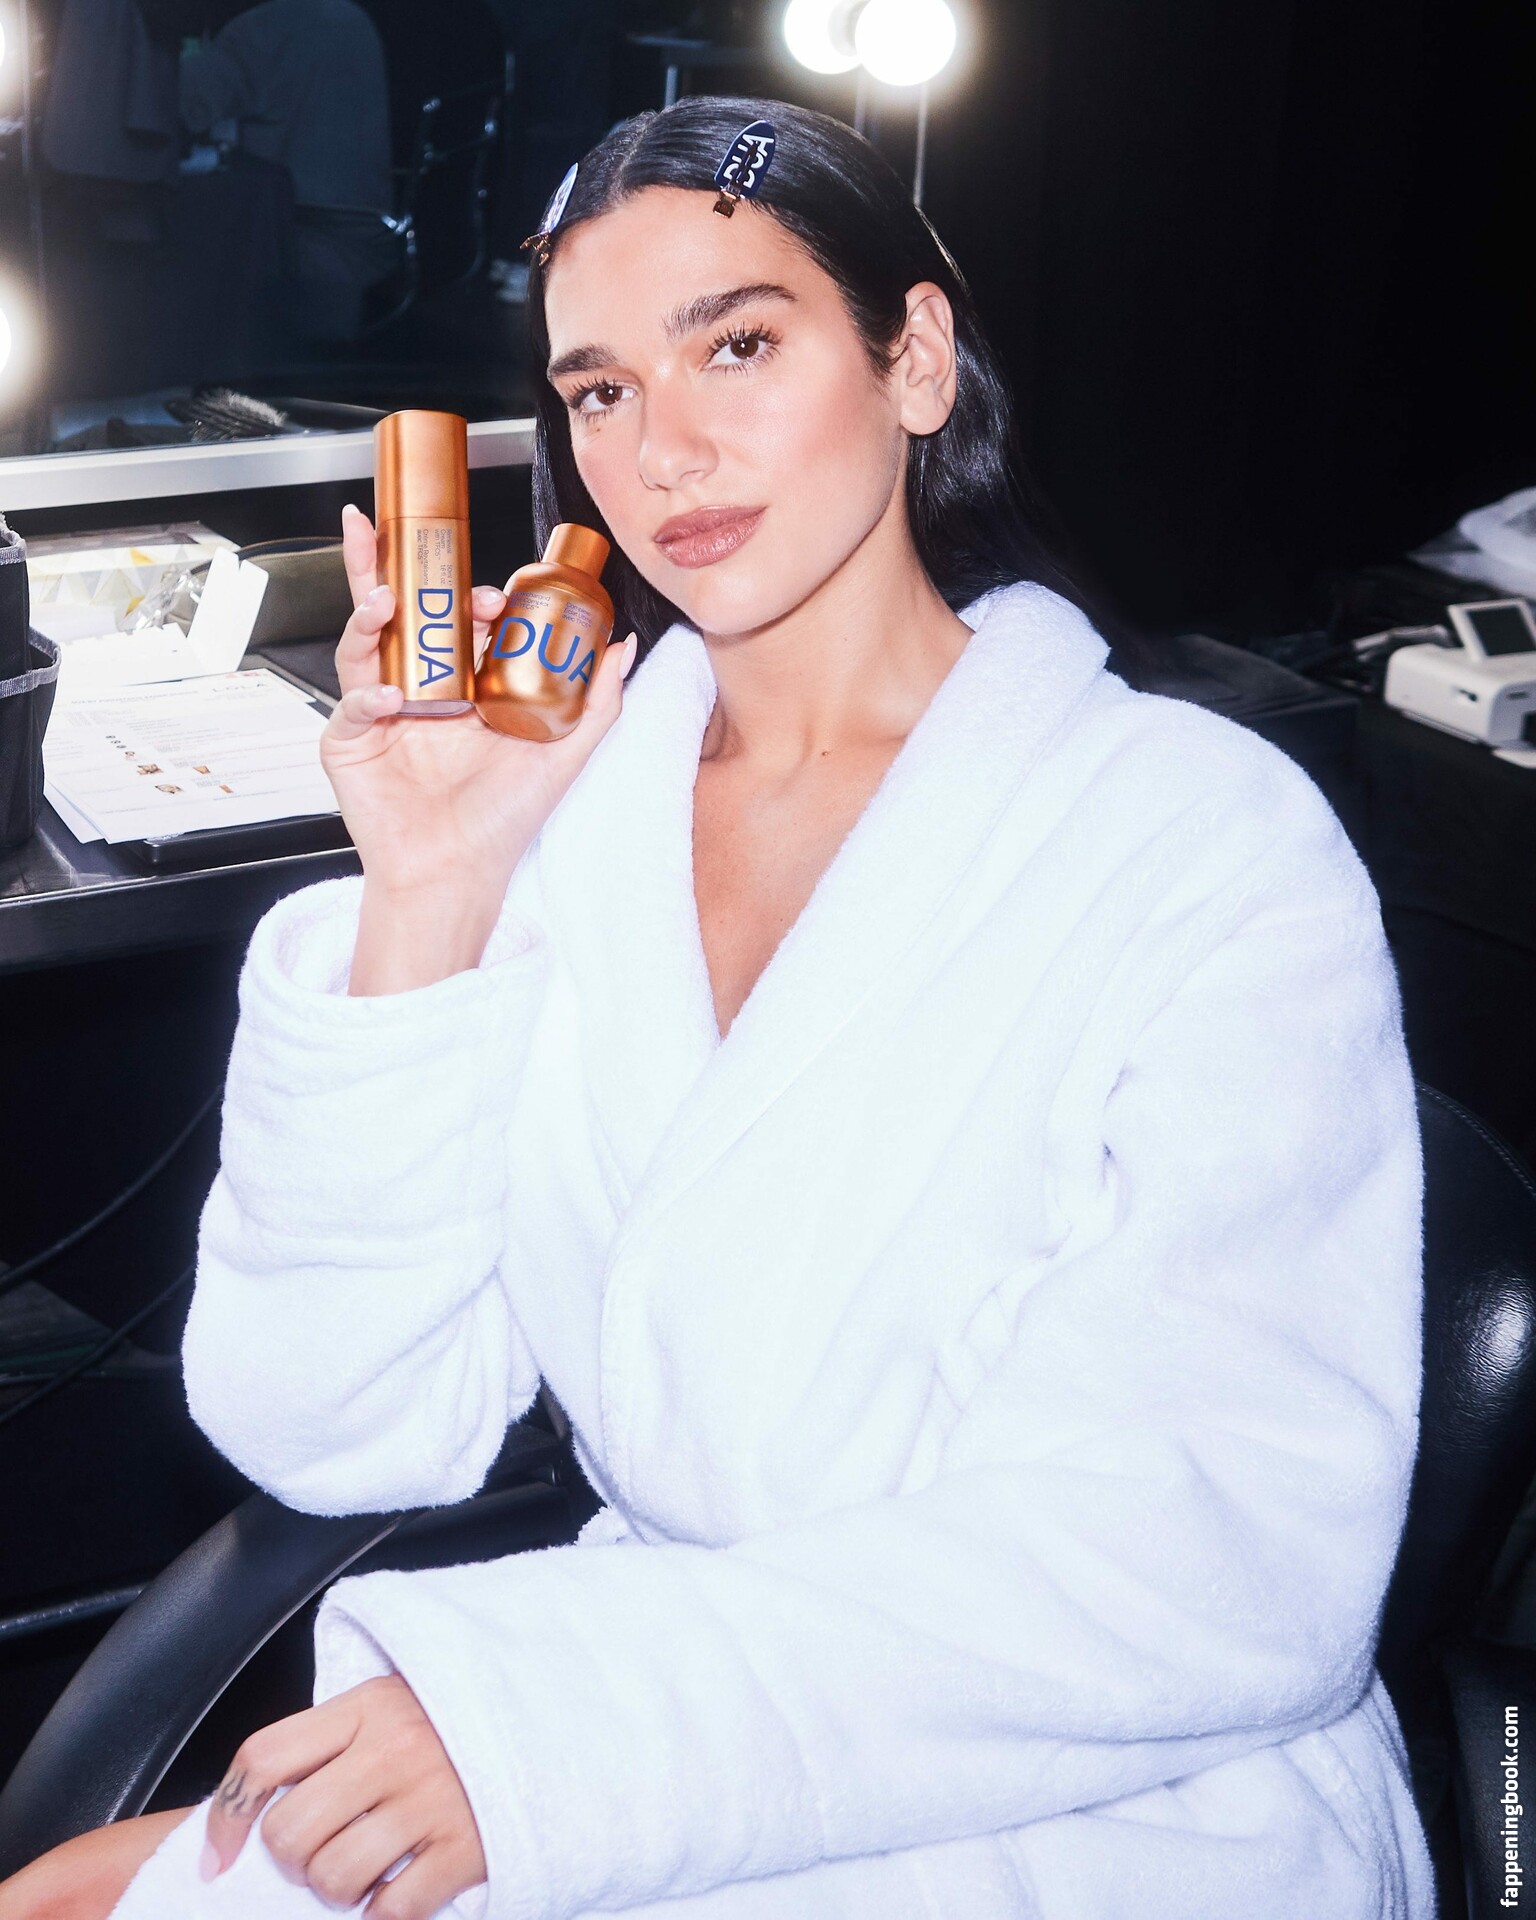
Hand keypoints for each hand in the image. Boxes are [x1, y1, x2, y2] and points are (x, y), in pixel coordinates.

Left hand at [201, 1675, 484, 1918]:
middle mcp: (394, 1750)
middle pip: (290, 1830)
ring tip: (361, 1869)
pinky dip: (383, 1912)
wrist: (546, 1712)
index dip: (226, 1816)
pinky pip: (392, 1910)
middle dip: (290, 1859)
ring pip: (333, 1877)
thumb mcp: (387, 1702)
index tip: (219, 1855)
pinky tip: (397, 1888)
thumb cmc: (451, 1717)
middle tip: (316, 1852)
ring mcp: (432, 1800)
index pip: (264, 1759)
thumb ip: (330, 1740)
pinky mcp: (468, 1847)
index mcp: (366, 1707)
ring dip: (335, 1889)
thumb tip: (251, 1809)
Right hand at [326, 504, 636, 990]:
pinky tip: (390, 700)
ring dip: (369, 614)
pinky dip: (365, 695)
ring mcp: (379, 713)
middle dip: (390, 570)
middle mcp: (420, 692)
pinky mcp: (349, 742)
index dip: (468, 598)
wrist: (458, 872)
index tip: (493, 595)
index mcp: (465, 687)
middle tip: (396, 537)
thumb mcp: (564, 751)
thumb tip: (621, 644)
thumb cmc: (504, 819)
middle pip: (400, 615)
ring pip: (364, 643)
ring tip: (384, 600)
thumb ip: (597, 699)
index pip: (457, 622)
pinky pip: (349, 703)